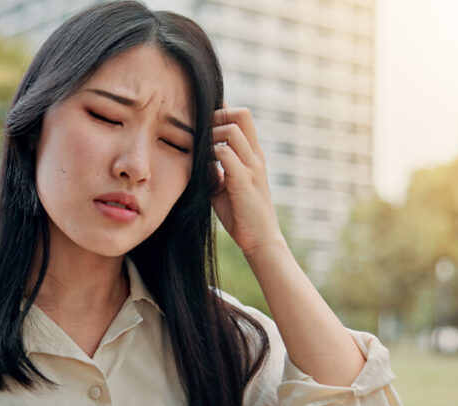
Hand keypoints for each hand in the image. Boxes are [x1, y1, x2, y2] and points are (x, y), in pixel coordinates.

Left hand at [211, 103, 284, 256]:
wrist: (261, 240)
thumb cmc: (241, 214)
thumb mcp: (224, 186)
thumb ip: (214, 170)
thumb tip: (197, 157)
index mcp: (252, 155)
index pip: (241, 118)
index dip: (222, 112)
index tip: (203, 123)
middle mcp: (255, 156)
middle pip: (242, 114)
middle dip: (217, 116)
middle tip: (201, 134)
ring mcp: (252, 167)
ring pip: (232, 130)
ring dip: (211, 135)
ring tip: (200, 152)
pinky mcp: (245, 181)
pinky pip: (225, 154)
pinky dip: (210, 155)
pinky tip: (203, 168)